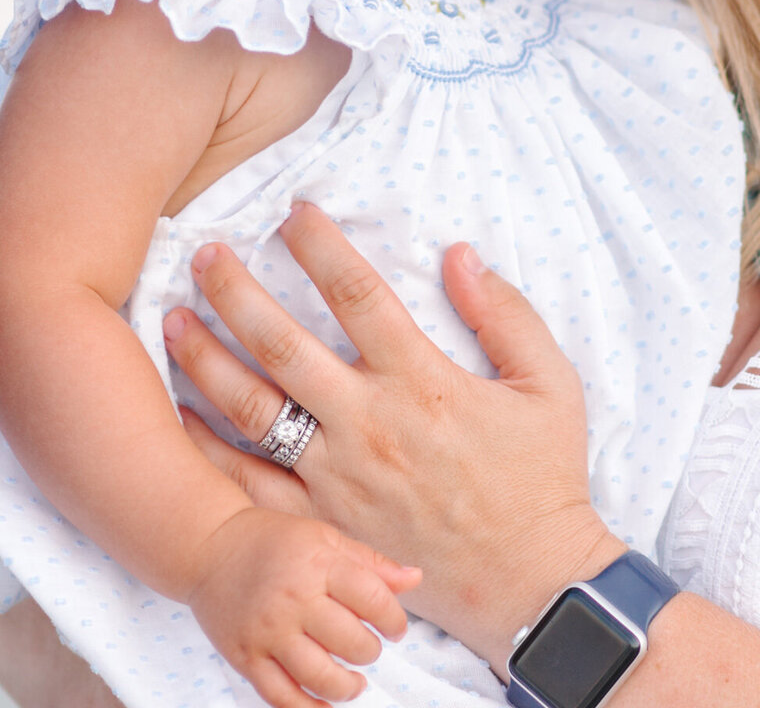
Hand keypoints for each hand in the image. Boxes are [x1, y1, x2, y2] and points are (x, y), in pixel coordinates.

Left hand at [165, 205, 623, 671]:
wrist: (529, 583)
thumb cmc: (542, 478)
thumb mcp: (550, 384)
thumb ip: (505, 314)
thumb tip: (461, 254)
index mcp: (422, 382)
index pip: (359, 294)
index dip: (321, 246)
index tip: (295, 212)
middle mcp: (369, 425)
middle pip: (284, 344)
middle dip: (235, 292)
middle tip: (204, 254)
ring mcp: (338, 479)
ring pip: (253, 409)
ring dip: (205, 359)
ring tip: (173, 317)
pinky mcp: (322, 526)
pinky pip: (248, 485)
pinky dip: (207, 448)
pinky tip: (181, 412)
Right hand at [187, 505, 417, 707]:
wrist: (211, 548)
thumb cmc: (277, 540)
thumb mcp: (326, 538)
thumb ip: (371, 563)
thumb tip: (416, 579)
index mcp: (318, 564)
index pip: (372, 599)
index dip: (394, 619)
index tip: (397, 628)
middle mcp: (293, 600)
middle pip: (349, 642)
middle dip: (370, 652)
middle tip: (370, 650)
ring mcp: (267, 633)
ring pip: (318, 676)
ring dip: (346, 687)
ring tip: (355, 683)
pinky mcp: (245, 658)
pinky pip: (280, 696)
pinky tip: (325, 704)